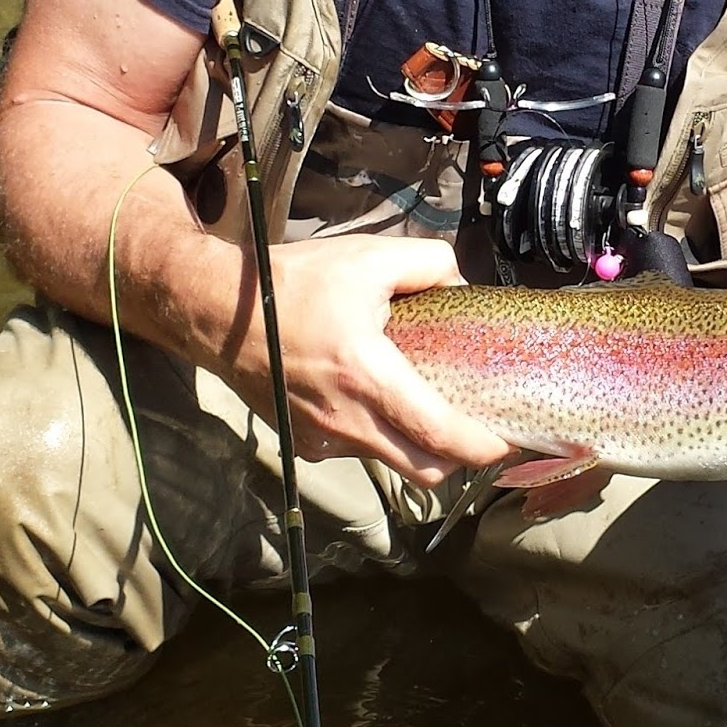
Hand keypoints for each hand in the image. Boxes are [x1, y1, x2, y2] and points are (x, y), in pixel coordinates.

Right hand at [229, 234, 512, 484]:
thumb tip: (461, 285)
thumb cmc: (295, 282)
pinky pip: (357, 452)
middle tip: (478, 428)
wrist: (219, 312)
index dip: (481, 447)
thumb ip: (429, 263)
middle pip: (424, 469)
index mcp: (367, 375)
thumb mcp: (369, 256)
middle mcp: (346, 420)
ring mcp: (322, 439)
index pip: (438, 434)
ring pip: (391, 461)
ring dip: (418, 447)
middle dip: (458, 458)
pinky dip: (379, 438)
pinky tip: (381, 402)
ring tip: (431, 407)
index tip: (507, 442)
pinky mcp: (304, 444)